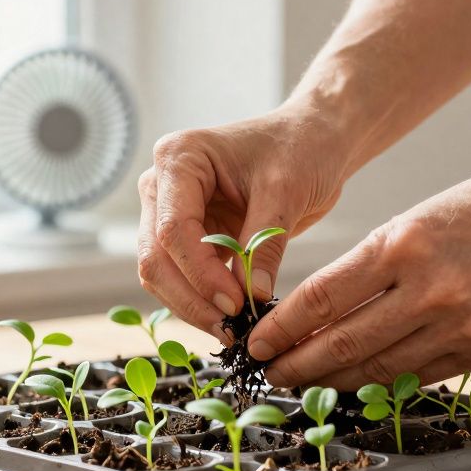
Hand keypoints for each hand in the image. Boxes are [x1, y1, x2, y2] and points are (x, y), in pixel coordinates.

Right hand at [137, 109, 358, 336]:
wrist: (314, 141)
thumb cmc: (300, 149)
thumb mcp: (287, 192)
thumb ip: (263, 245)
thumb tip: (249, 299)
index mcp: (179, 159)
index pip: (173, 229)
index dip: (200, 273)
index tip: (235, 304)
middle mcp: (162, 185)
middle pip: (156, 257)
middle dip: (190, 298)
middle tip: (230, 330)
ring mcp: (169, 211)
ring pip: (161, 273)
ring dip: (192, 306)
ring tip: (232, 330)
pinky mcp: (188, 236)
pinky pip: (182, 277)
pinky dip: (201, 301)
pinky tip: (231, 318)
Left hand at [248, 166, 470, 389]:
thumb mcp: (412, 219)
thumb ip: (368, 266)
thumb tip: (315, 314)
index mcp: (403, 244)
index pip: (323, 297)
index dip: (283, 327)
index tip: (257, 343)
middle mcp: (430, 288)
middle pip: (343, 341)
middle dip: (297, 365)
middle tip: (270, 375)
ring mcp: (459, 324)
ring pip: (377, 368)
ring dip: (333, 382)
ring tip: (304, 385)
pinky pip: (416, 377)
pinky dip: (379, 384)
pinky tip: (354, 386)